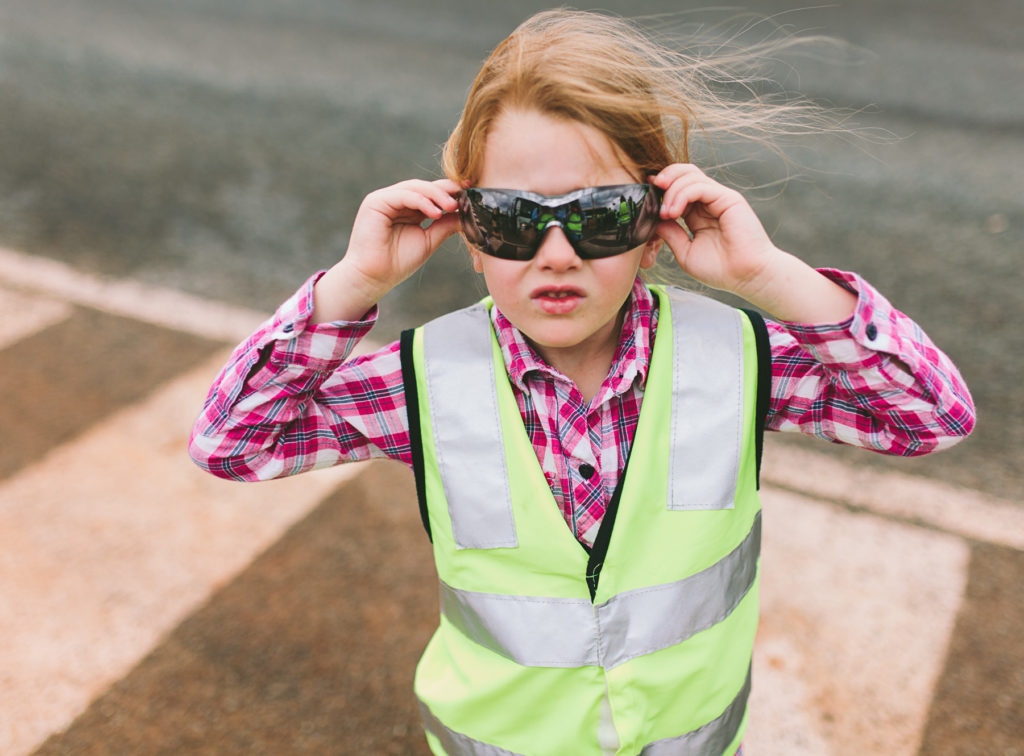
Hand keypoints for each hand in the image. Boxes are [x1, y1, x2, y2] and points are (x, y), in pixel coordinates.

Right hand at [313, 179, 461, 322]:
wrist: (374, 278)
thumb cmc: (398, 263)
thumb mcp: (429, 240)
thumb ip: (445, 225)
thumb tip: (466, 214)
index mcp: (408, 209)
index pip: (431, 194)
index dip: (450, 192)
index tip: (470, 194)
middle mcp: (396, 201)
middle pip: (424, 187)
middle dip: (445, 192)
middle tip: (463, 199)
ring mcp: (385, 199)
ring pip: (415, 187)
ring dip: (436, 195)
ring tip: (452, 206)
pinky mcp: (376, 202)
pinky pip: (403, 195)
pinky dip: (421, 201)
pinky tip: (435, 212)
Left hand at [650, 165, 855, 323]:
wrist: (747, 277)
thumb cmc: (720, 270)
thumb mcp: (685, 253)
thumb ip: (671, 234)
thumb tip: (654, 221)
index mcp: (699, 213)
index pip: (678, 188)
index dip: (661, 189)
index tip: (645, 196)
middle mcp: (709, 202)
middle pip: (684, 173)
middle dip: (664, 178)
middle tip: (651, 191)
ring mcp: (719, 198)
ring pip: (690, 176)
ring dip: (671, 191)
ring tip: (665, 213)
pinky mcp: (728, 199)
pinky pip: (700, 186)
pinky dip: (682, 195)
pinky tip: (674, 212)